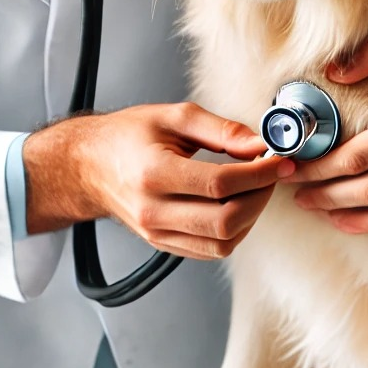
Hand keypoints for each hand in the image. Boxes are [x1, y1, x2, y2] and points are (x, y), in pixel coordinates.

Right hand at [23, 102, 293, 259]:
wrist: (88, 166)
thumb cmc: (127, 136)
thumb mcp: (173, 117)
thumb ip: (220, 130)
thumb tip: (260, 144)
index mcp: (153, 173)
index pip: (220, 184)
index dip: (259, 173)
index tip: (279, 159)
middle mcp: (153, 210)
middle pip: (225, 220)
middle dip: (260, 197)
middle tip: (271, 173)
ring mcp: (157, 233)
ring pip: (223, 242)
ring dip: (251, 217)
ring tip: (255, 188)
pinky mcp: (163, 244)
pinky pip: (211, 250)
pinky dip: (234, 231)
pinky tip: (237, 204)